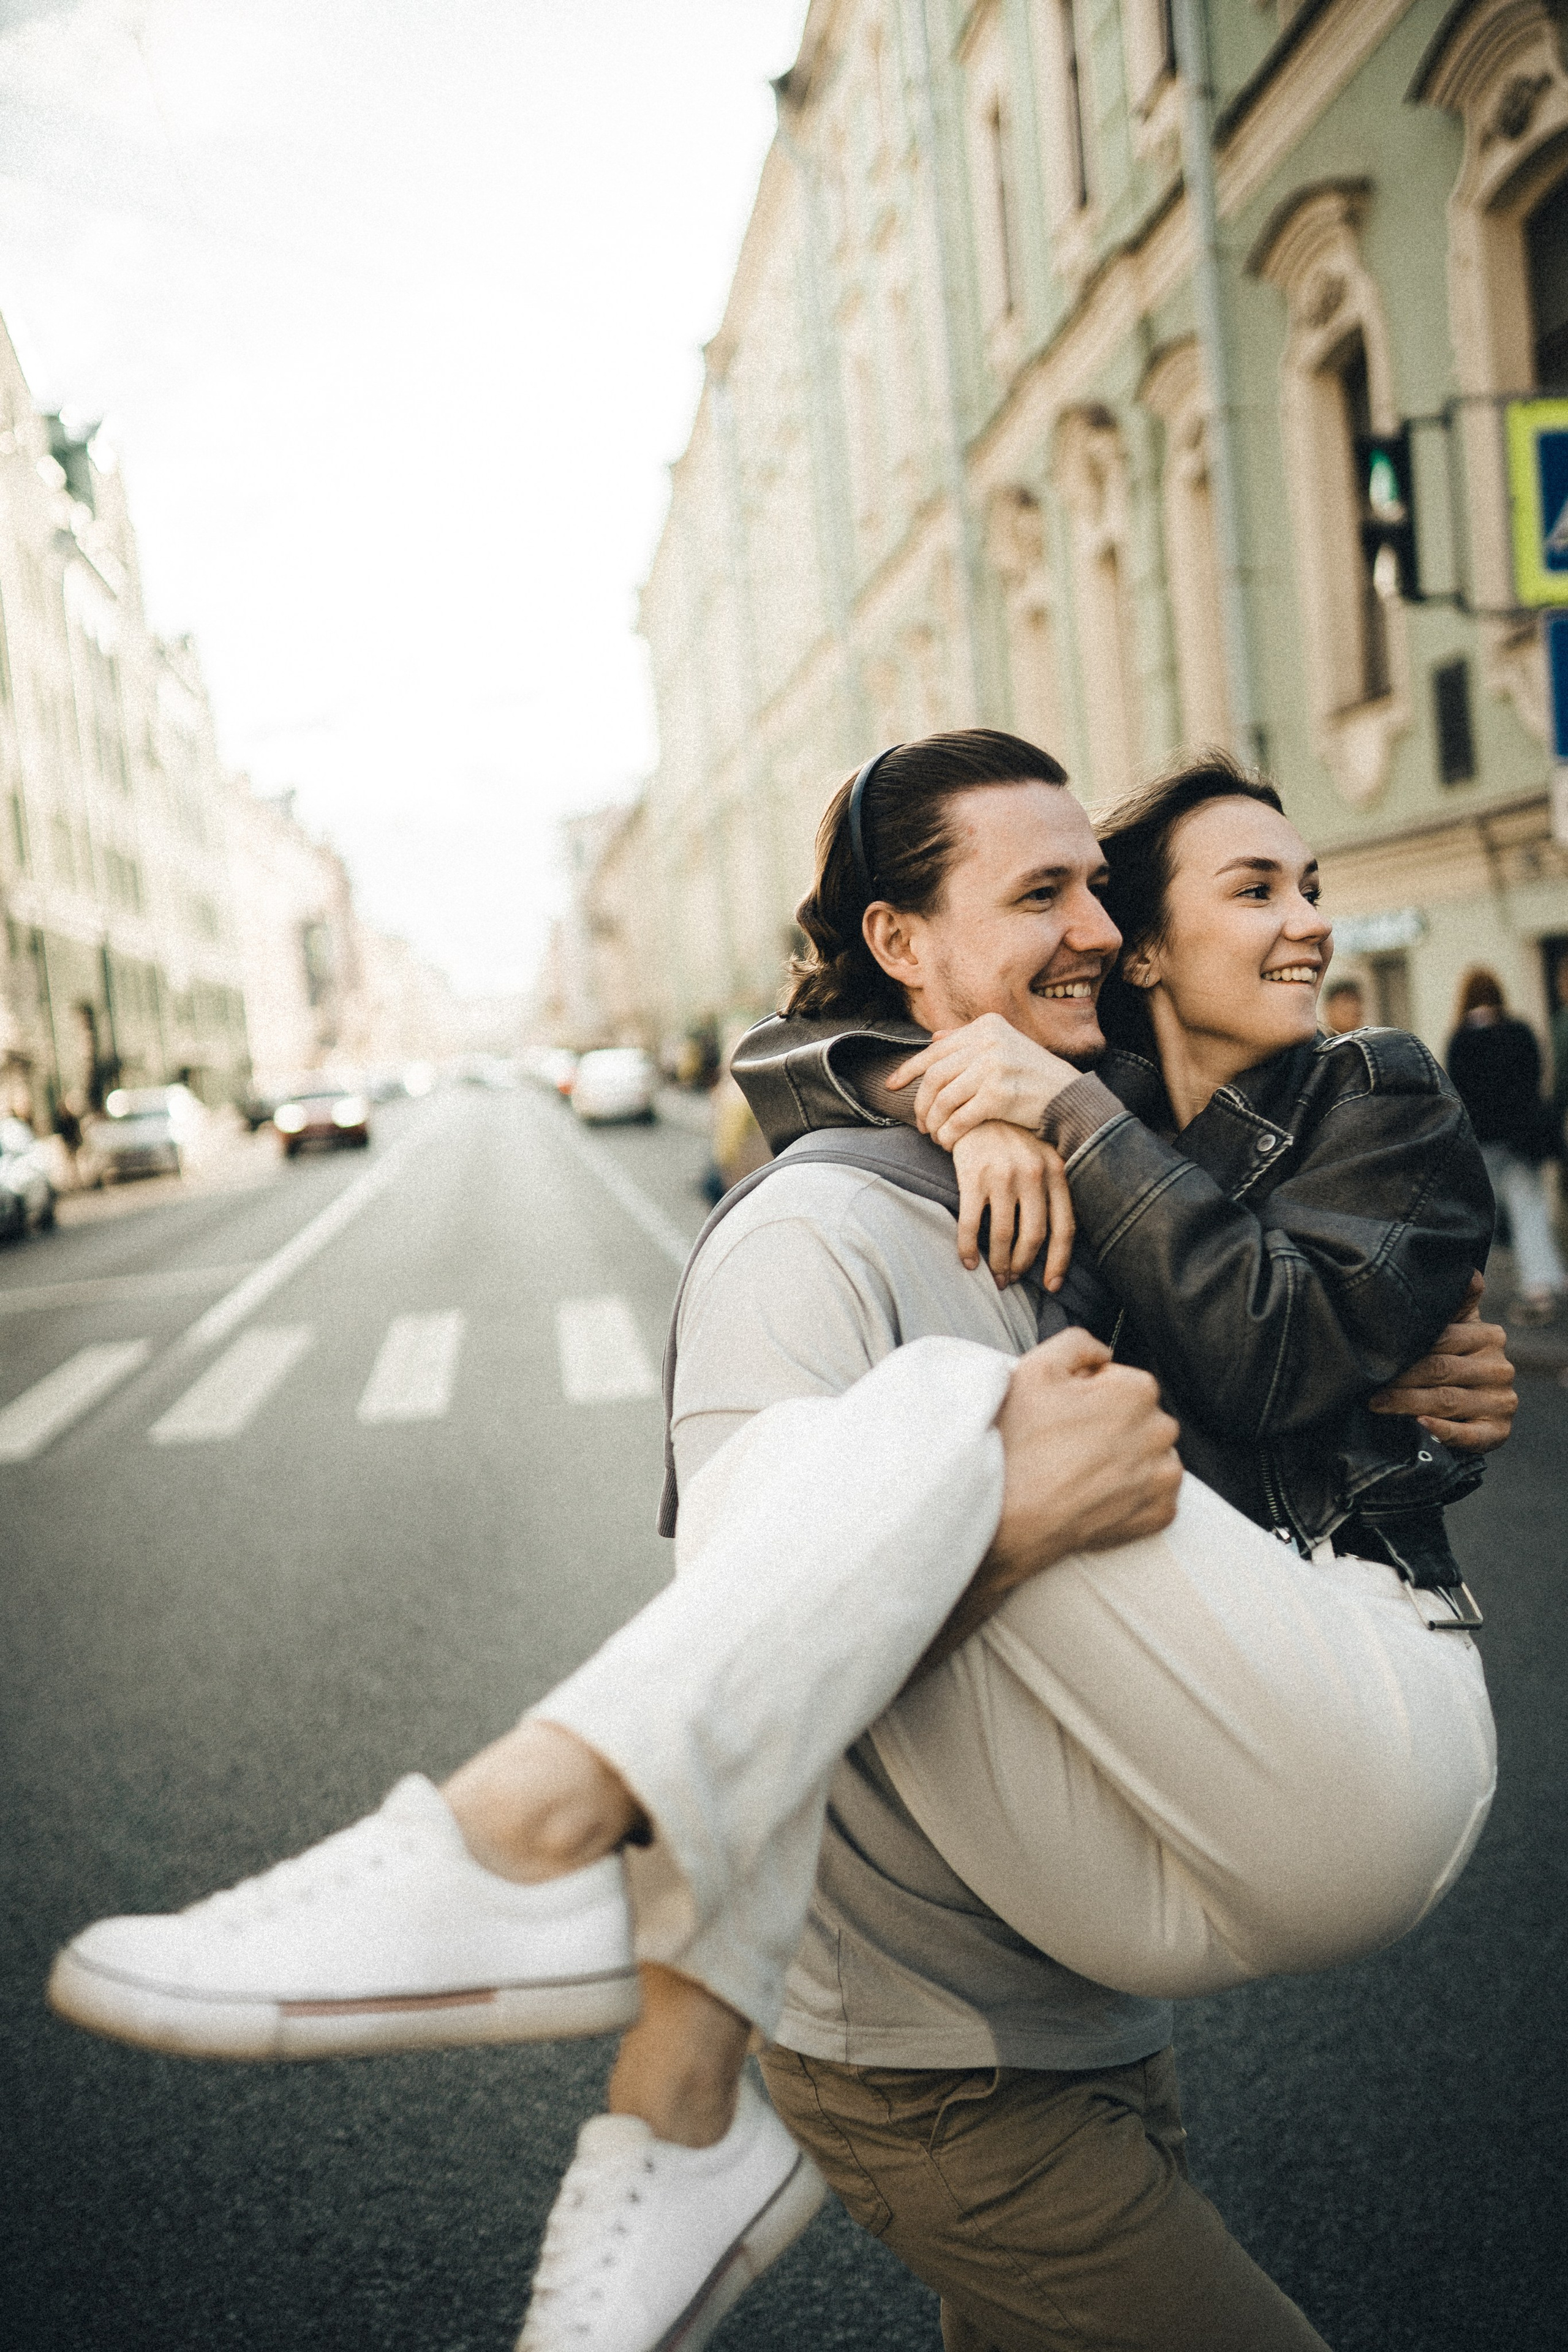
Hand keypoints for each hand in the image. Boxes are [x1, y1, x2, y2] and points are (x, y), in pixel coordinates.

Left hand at [887, 1013, 1079, 1149]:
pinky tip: (948, 1143)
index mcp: (987, 1025)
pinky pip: (959, 1118)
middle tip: (919, 1123)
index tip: (890, 1086)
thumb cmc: (1034, 1077)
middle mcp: (989, 1041)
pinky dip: (949, 1133)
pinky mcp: (999, 1094)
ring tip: (935, 1135)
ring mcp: (994, 1066)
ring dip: (934, 1122)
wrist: (1071, 1100)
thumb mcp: (1005, 1047)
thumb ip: (969, 1041)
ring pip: (944, 1098)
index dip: (908, 1070)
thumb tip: (934, 1037)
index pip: (935, 1049)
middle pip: (935, 1075)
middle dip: (921, 1103)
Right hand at [913, 1331, 1181, 1673]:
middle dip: (1113, 1425)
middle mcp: (1161, 1432)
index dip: (1089, 1395)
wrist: (1004, 1516)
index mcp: (1138, 1391)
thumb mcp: (1035, 1367)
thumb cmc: (1017, 1439)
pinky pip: (1156, 1496)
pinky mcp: (1159, 1515)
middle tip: (1068, 1444)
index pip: (1122, 1382)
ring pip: (1152, 1456)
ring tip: (1082, 1471)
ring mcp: (1162, 1478)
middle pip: (1140, 1418)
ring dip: (1127, 1459)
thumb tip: (1104, 1355)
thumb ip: (1079, 1343)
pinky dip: (1133, 1495)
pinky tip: (1096, 1495)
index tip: (1063, 1414)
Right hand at [951, 1122, 1073, 1290]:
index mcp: (1056, 1172)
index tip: (1052, 1285)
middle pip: (1034, 1236)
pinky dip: (969, 1248)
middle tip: (1013, 1279)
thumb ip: (1052, 1188)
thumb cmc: (1012, 1138)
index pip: (1064, 1228)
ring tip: (994, 1275)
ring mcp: (1003, 1176)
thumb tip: (1053, 1237)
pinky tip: (968, 1261)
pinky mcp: (973, 1177)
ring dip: (998, 1262)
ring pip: (1004, 1234)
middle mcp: (1033, 1175)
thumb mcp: (1042, 1156)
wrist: (976, 1108)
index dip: (1059, 1261)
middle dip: (1023, 1265)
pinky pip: (971, 1223)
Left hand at [1367, 1275, 1517, 1452]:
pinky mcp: (1498, 1432)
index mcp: (1489, 1336)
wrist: (1473, 1409)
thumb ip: (1456, 1302)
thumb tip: (1466, 1271)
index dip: (1405, 1347)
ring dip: (1407, 1403)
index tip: (1372, 1351)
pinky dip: (1442, 1431)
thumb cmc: (1452, 1360)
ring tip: (1375, 1403)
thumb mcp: (1456, 1327)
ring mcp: (1501, 1401)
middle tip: (1365, 1384)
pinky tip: (1420, 1425)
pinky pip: (1468, 1435)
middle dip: (1399, 1378)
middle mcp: (1500, 1367)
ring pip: (1446, 1400)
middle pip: (1439, 1369)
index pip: (1441, 1339)